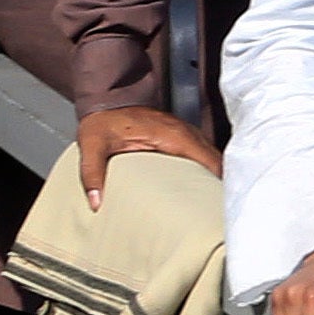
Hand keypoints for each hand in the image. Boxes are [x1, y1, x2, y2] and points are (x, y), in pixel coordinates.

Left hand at [72, 103, 220, 207]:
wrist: (105, 102)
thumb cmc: (103, 121)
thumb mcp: (93, 145)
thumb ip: (93, 173)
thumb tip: (97, 202)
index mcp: (174, 137)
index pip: (212, 162)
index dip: (220, 184)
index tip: (219, 205)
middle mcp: (186, 133)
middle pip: (218, 163)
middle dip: (220, 186)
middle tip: (215, 211)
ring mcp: (187, 134)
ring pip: (213, 159)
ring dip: (215, 178)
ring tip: (211, 203)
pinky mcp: (182, 137)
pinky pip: (203, 155)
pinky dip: (207, 170)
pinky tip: (199, 187)